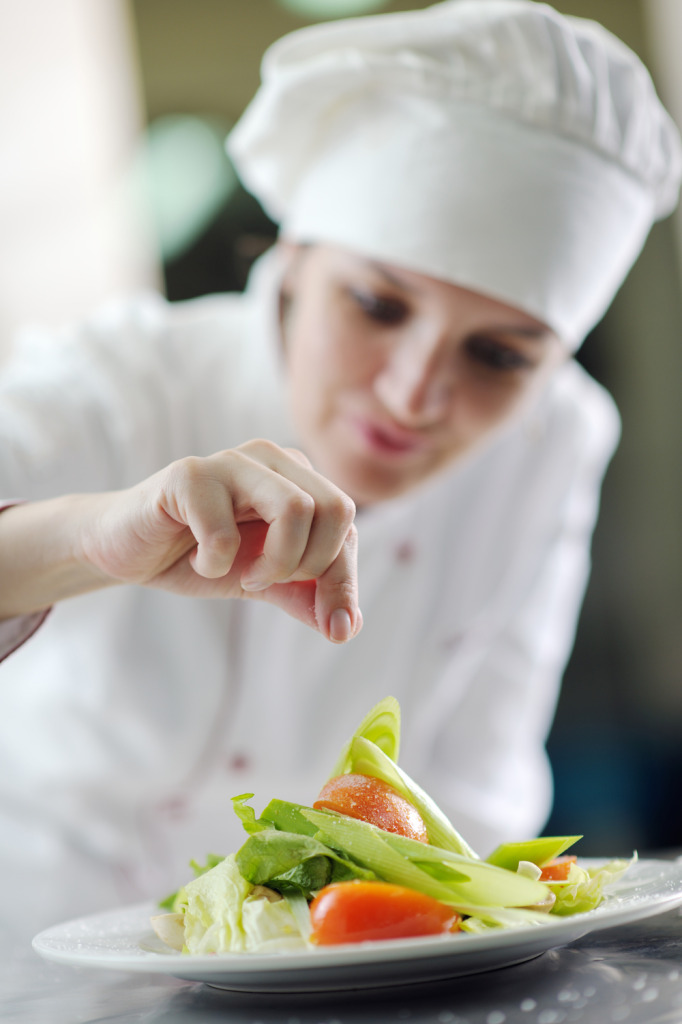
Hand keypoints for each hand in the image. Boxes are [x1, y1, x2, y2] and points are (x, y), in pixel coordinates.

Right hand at [79, 440, 360, 642]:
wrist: (129, 550)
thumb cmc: (202, 556)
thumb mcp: (265, 582)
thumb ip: (308, 597)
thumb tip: (347, 627)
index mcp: (298, 477)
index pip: (347, 525)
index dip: (344, 581)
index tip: (333, 625)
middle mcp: (272, 458)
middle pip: (336, 509)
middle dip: (310, 565)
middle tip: (267, 580)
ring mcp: (231, 460)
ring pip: (295, 509)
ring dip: (274, 563)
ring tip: (241, 573)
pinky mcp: (188, 475)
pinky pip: (225, 532)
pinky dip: (213, 564)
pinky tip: (195, 559)